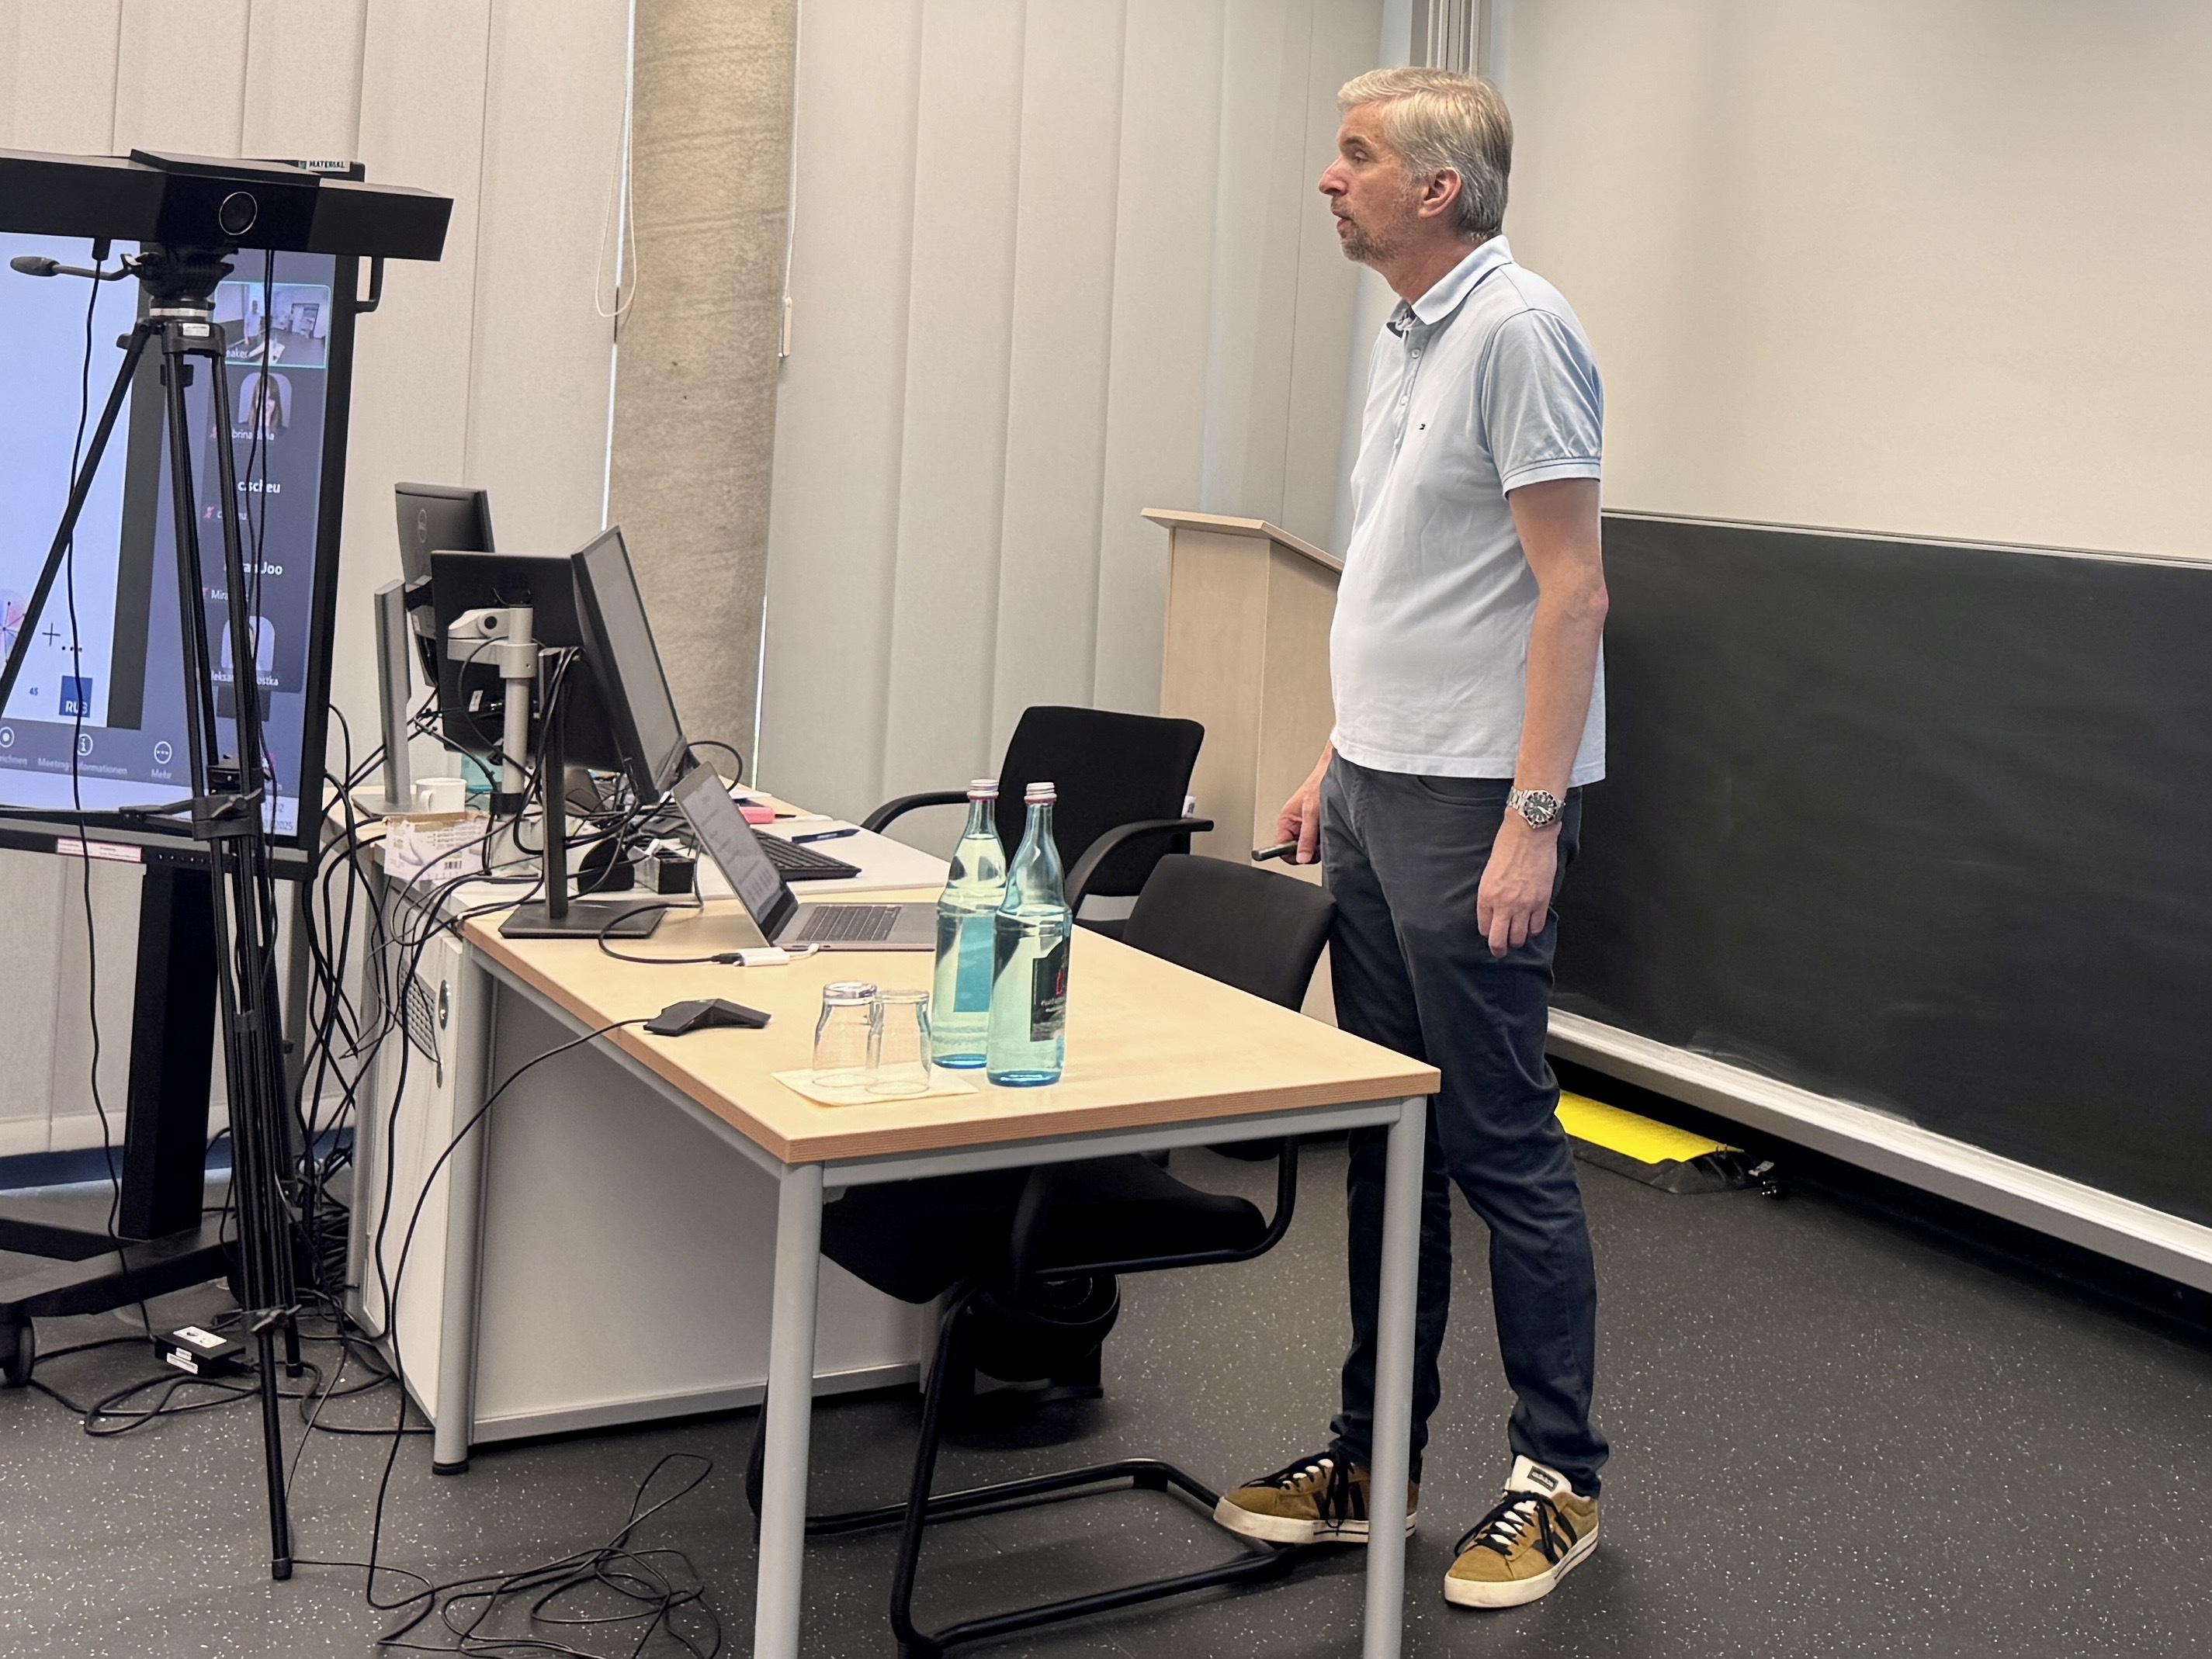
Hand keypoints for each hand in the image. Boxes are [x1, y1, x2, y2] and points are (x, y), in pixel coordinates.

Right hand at [1276, 749, 1331, 864]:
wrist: (1335, 773)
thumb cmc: (1320, 784)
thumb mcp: (1312, 813)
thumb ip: (1306, 838)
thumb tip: (1302, 857)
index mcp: (1286, 821)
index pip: (1280, 848)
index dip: (1292, 854)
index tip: (1304, 855)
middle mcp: (1294, 825)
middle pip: (1296, 851)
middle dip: (1309, 849)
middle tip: (1318, 840)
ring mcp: (1306, 827)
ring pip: (1309, 848)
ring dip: (1319, 844)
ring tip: (1325, 830)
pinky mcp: (1318, 827)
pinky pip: (1319, 842)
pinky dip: (1325, 839)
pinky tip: (1329, 829)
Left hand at [1476, 816, 1558, 957]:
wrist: (1528, 834)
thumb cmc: (1507, 848)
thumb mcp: (1489, 873)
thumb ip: (1490, 895)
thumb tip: (1493, 912)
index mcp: (1486, 896)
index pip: (1484, 928)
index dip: (1487, 934)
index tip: (1490, 934)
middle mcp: (1504, 904)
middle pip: (1499, 940)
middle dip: (1499, 949)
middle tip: (1500, 951)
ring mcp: (1524, 904)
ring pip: (1520, 938)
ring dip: (1517, 941)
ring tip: (1517, 939)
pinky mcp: (1541, 901)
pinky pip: (1537, 927)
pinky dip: (1533, 929)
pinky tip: (1531, 926)